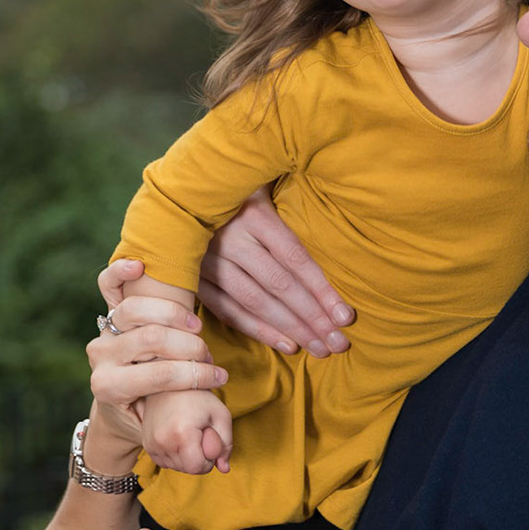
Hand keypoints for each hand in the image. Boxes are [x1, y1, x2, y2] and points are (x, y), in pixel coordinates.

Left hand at [88, 277, 228, 433]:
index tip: (219, 377)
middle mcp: (100, 356)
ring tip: (195, 327)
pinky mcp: (108, 313)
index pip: (158, 374)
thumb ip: (175, 409)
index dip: (195, 375)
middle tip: (208, 355)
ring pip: (134, 309)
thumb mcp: (157, 423)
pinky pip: (107, 285)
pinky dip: (121, 271)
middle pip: (150, 337)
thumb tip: (209, 397)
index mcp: (108, 387)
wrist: (116, 409)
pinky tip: (139, 268)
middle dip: (189, 347)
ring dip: (174, 314)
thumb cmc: (145, 416)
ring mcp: (103, 332)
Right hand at [143, 388, 232, 474]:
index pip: (198, 468)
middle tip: (199, 432)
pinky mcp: (146, 444)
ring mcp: (151, 444)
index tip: (209, 436)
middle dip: (199, 457)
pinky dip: (175, 454)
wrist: (170, 382)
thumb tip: (224, 468)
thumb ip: (227, 445)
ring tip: (188, 432)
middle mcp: (162, 441)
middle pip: (187, 469)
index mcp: (181, 434)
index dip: (210, 456)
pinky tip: (178, 436)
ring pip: (176, 467)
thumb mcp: (221, 415)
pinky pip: (165, 462)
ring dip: (187, 456)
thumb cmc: (199, 397)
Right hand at [199, 190, 353, 356]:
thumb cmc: (238, 185)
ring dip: (291, 329)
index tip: (345, 315)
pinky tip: (287, 345)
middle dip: (312, 318)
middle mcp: (230, 239)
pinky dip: (258, 330)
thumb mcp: (266, 182)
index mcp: (253, 213)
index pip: (294, 258)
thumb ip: (295, 199)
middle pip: (279, 285)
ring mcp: (210, 261)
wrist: (183, 189)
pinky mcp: (195, 278)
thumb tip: (339, 203)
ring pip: (255, 302)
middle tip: (339, 343)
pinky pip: (228, 311)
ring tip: (321, 348)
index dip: (321, 289)